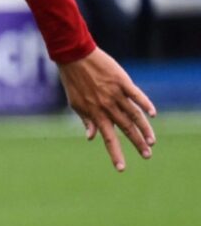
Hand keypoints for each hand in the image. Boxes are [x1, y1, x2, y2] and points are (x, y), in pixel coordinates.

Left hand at [57, 49, 156, 171]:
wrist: (74, 57)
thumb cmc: (74, 81)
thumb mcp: (75, 103)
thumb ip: (86, 120)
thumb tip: (91, 138)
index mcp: (95, 113)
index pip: (108, 138)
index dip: (115, 154)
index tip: (121, 168)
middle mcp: (107, 106)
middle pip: (125, 129)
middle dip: (137, 144)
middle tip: (147, 156)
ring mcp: (115, 94)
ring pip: (134, 115)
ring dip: (144, 129)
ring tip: (152, 141)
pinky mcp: (122, 81)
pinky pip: (136, 95)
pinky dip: (145, 104)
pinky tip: (152, 114)